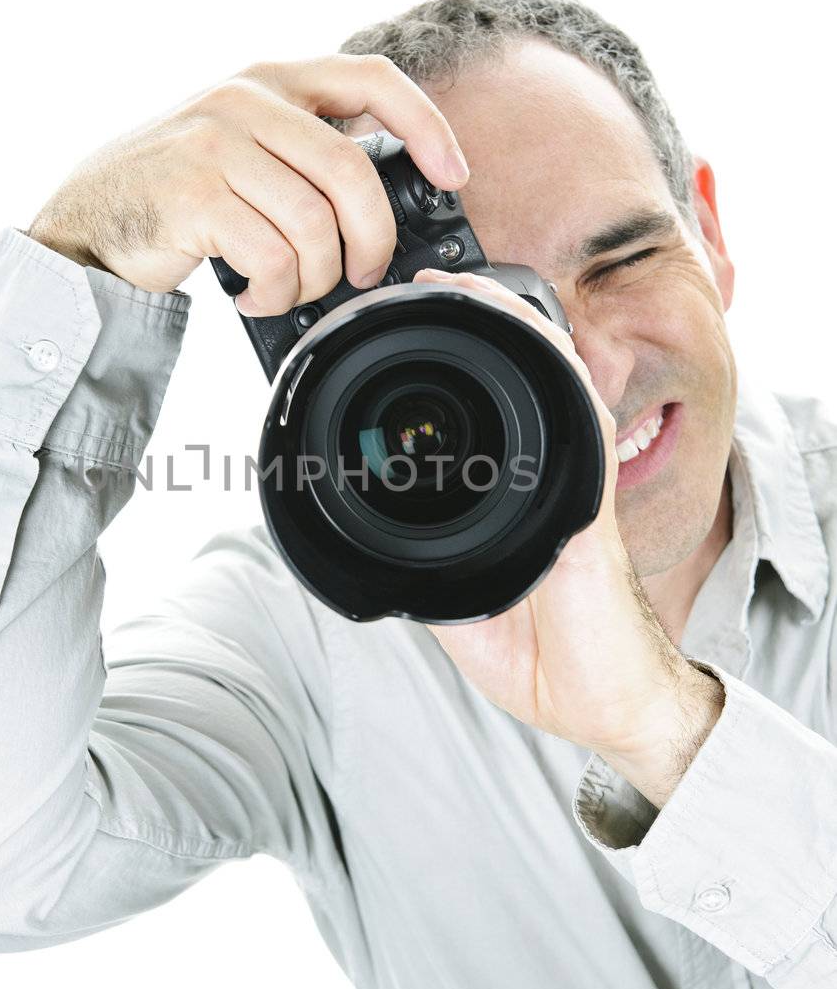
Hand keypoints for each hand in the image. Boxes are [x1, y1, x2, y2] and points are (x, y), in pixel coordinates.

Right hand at [26, 56, 469, 304]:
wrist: (85, 220)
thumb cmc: (176, 192)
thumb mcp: (241, 144)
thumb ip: (302, 149)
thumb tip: (383, 197)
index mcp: (270, 80)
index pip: (373, 79)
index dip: (427, 126)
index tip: (454, 175)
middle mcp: (246, 101)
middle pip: (352, 173)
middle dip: (372, 239)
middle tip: (362, 274)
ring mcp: (216, 144)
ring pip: (315, 224)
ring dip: (315, 277)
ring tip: (290, 290)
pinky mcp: (194, 197)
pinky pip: (272, 256)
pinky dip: (274, 292)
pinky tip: (254, 295)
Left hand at [413, 268, 724, 806]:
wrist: (608, 703)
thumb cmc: (550, 660)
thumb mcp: (461, 617)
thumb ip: (430, 576)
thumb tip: (380, 561)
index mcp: (515, 501)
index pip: (478, 419)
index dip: (449, 369)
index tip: (404, 329)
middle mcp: (548, 479)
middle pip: (515, 380)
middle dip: (473, 324)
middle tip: (424, 285)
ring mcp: (574, 482)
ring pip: (548, 378)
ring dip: (506, 327)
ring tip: (460, 286)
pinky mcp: (592, 498)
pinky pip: (580, 414)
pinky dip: (551, 364)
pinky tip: (526, 325)